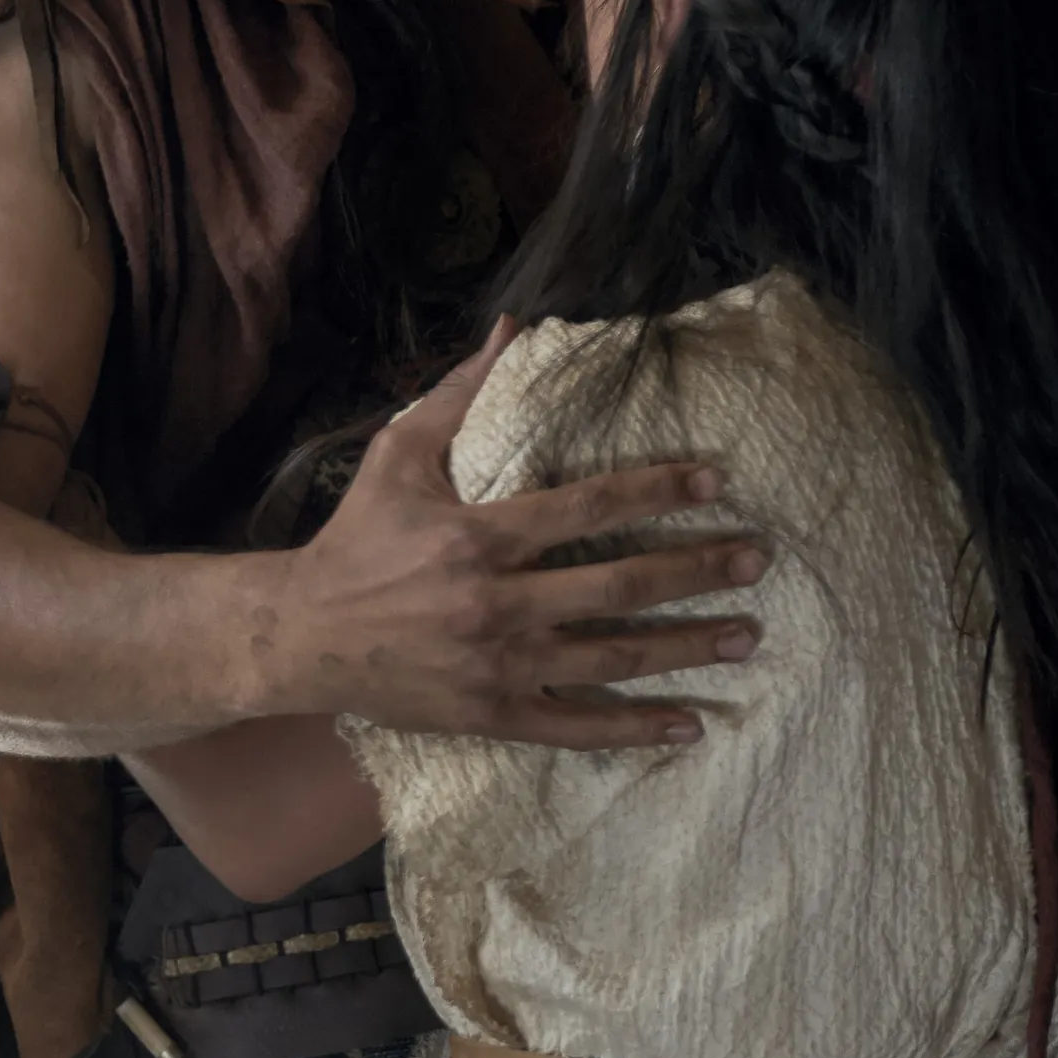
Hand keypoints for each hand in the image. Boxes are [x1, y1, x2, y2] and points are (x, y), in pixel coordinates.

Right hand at [245, 322, 763, 747]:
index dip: (659, 489)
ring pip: (611, 658)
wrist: (301, 637)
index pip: (590, 508)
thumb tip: (514, 329)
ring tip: (746, 634)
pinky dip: (635, 727)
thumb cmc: (354, 537)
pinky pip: (576, 726)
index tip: (717, 480)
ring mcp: (498, 666)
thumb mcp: (398, 454)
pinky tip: (689, 722)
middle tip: (756, 559)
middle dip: (695, 570)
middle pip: (618, 586)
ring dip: (685, 646)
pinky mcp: (491, 714)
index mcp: (479, 536)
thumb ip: (461, 393)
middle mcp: (496, 604)